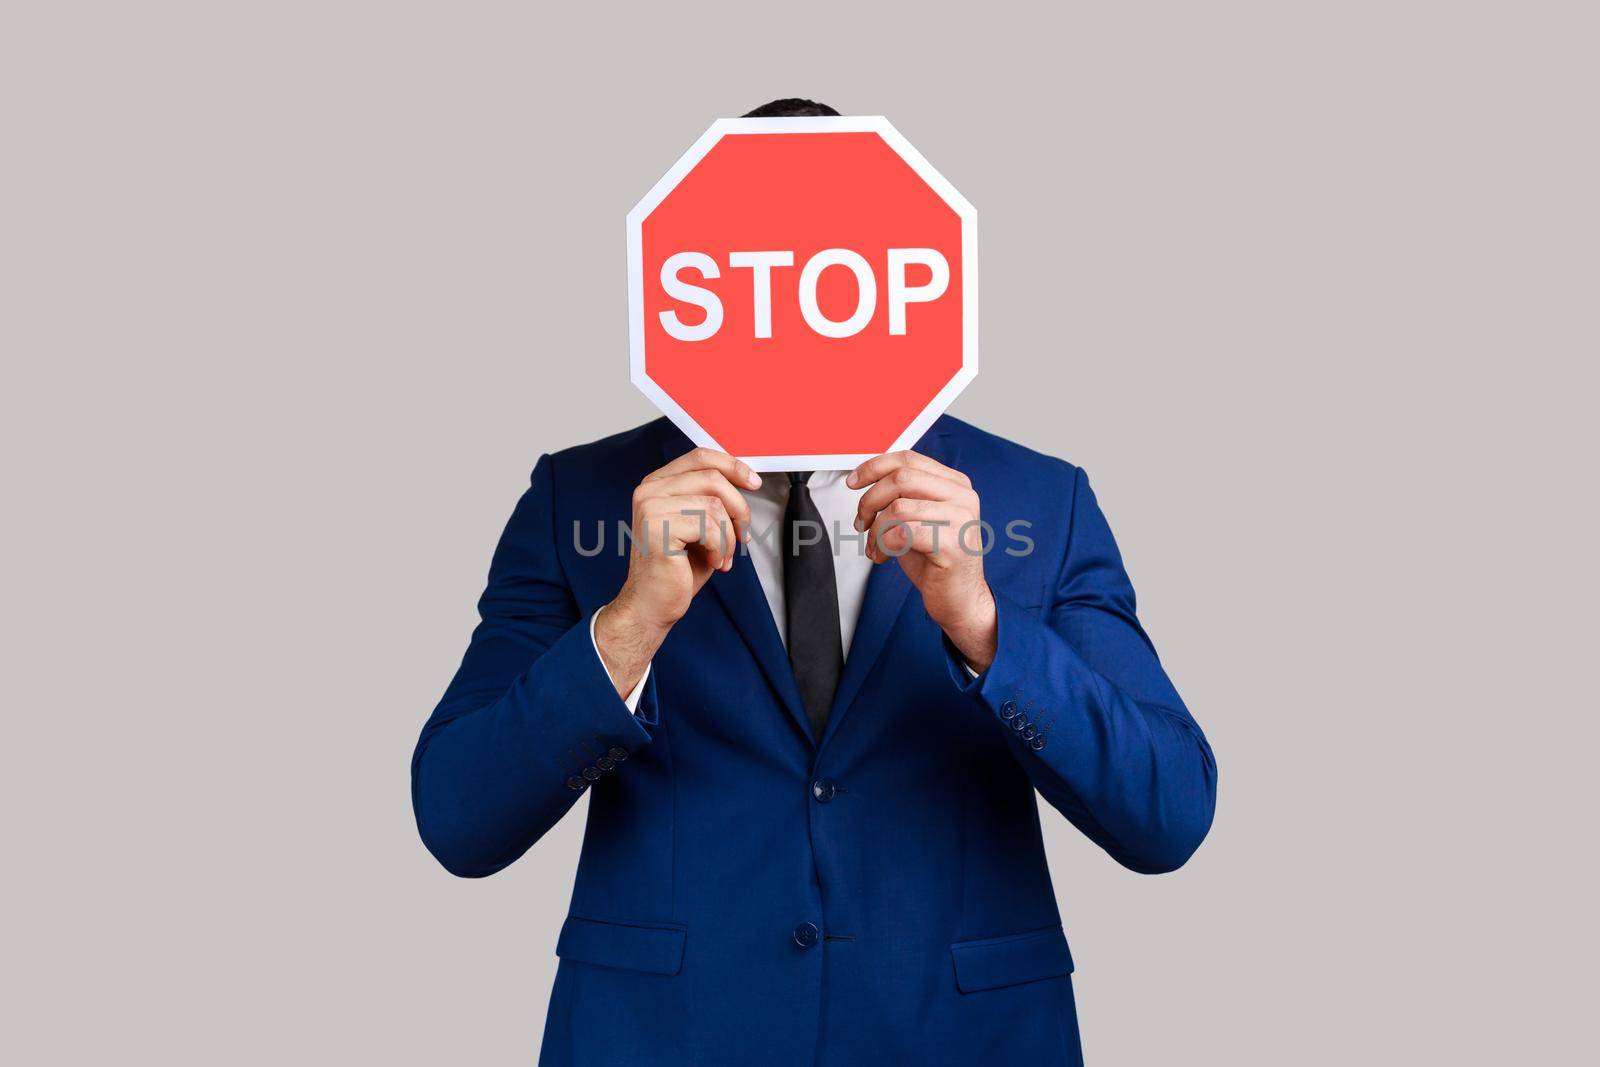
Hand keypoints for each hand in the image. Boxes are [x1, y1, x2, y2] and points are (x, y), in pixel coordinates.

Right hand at [595, 448, 759, 696]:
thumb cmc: (677, 569)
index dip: (732, 465)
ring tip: (723, 555)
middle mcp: (649, 491)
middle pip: (712, 478)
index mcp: (657, 484)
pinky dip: (721, 548)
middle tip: (742, 535)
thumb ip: (713, 499)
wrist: (652, 605)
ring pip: (715, 505)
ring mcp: (651, 508)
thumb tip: (745, 479)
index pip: (700, 456)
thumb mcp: (700, 526)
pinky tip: (714, 562)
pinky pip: (709, 527)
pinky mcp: (658, 528)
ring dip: (729, 536)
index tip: (754, 482)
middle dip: (738, 508)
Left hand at [848, 451, 997, 671]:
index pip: (909, 459)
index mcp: (955, 485)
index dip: (874, 467)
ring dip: (876, 530)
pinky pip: (902, 534)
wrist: (961, 600)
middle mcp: (962, 497)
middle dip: (870, 500)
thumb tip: (866, 477)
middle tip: (862, 521)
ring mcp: (961, 520)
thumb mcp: (920, 518)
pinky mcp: (952, 545)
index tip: (853, 481)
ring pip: (898, 507)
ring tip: (875, 546)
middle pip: (901, 478)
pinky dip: (883, 545)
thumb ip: (903, 495)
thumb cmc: (937, 561)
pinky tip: (883, 557)